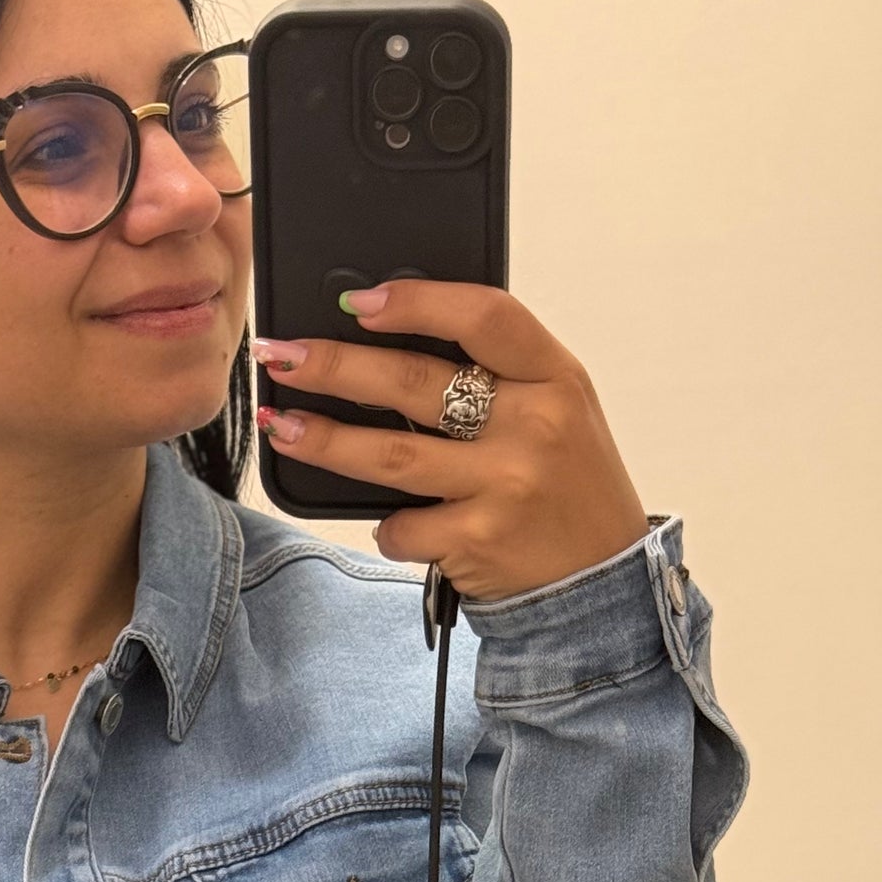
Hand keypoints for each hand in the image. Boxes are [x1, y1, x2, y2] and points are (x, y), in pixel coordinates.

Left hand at [252, 281, 648, 601]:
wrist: (600, 580)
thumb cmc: (567, 487)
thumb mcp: (559, 412)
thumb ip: (501, 375)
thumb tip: (396, 339)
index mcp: (556, 377)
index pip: (483, 315)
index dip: (416, 301)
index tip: (357, 301)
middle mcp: (534, 425)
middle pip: (414, 381)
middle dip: (334, 365)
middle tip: (280, 355)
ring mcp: (505, 485)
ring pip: (391, 455)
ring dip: (325, 439)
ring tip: (283, 425)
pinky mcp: (478, 541)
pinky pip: (403, 527)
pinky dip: (387, 527)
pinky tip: (385, 523)